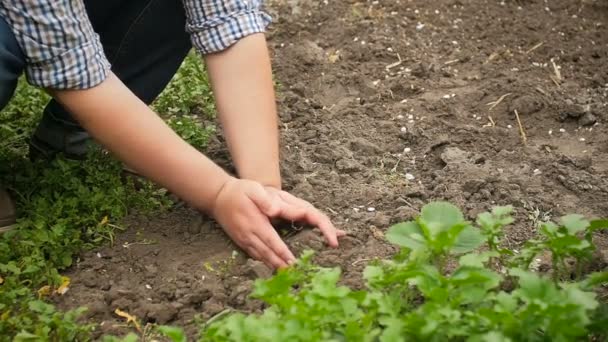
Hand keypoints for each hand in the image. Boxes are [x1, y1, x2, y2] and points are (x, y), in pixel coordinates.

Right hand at [211, 178, 344, 268]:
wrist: (217, 197)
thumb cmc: (239, 191)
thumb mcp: (254, 189)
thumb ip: (266, 200)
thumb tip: (276, 211)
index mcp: (255, 223)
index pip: (272, 241)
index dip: (283, 253)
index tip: (293, 262)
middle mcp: (248, 234)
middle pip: (267, 253)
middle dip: (280, 264)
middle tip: (294, 274)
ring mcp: (243, 239)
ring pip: (260, 256)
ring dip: (272, 265)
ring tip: (285, 274)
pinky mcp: (239, 241)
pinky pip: (253, 254)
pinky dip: (262, 262)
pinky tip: (270, 265)